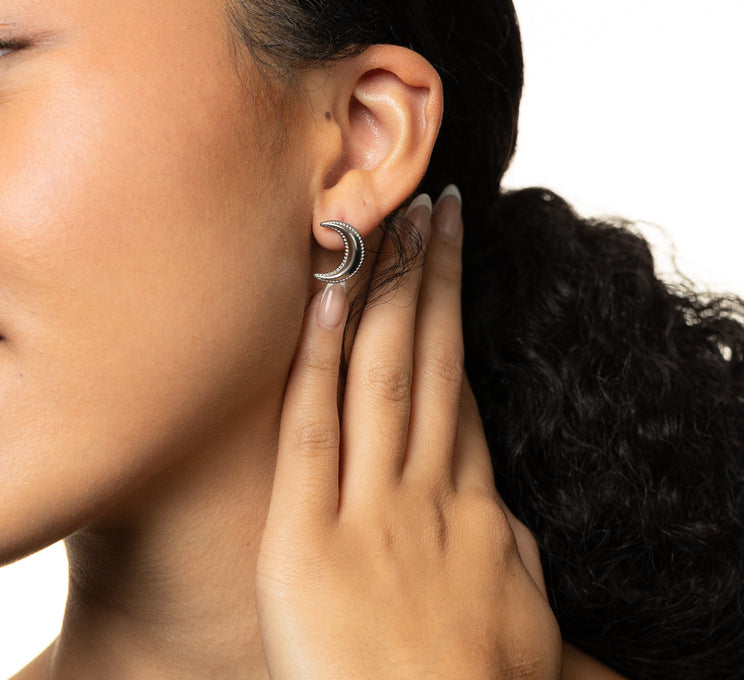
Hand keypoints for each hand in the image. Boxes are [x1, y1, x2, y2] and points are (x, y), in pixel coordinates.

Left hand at [256, 188, 561, 679]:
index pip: (459, 393)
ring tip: (396, 223)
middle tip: (437, 211)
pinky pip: (314, 430)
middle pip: (433, 362)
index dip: (454, 324)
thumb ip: (504, 547)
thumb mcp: (519, 615)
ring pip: (385, 376)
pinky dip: (320, 358)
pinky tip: (326, 296)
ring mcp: (370, 510)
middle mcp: (429, 493)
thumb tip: (498, 504)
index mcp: (476, 511)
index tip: (448, 269)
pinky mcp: (307, 540)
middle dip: (437, 280)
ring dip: (390, 293)